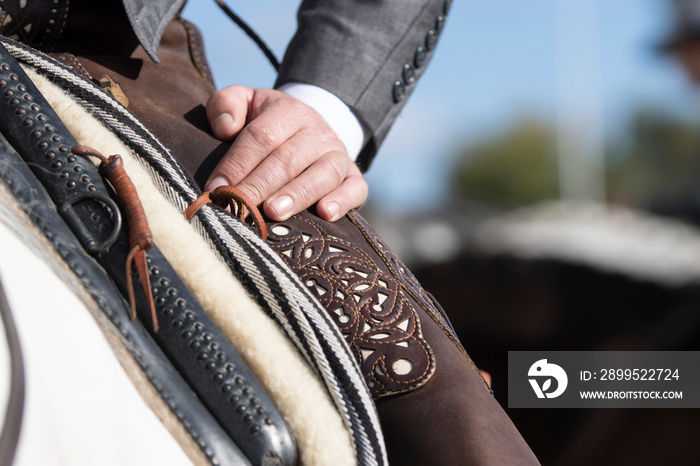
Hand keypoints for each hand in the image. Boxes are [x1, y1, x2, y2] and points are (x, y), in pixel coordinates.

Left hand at [204, 85, 367, 221]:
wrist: (312, 129)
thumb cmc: (268, 124)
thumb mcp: (246, 102)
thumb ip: (226, 104)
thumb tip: (225, 128)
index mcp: (288, 111)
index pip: (260, 136)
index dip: (237, 162)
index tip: (217, 186)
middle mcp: (317, 131)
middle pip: (287, 159)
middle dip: (260, 185)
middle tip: (240, 206)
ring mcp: (338, 154)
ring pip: (322, 174)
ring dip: (297, 194)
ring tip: (274, 212)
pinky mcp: (354, 177)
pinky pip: (355, 188)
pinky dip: (342, 201)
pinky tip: (325, 214)